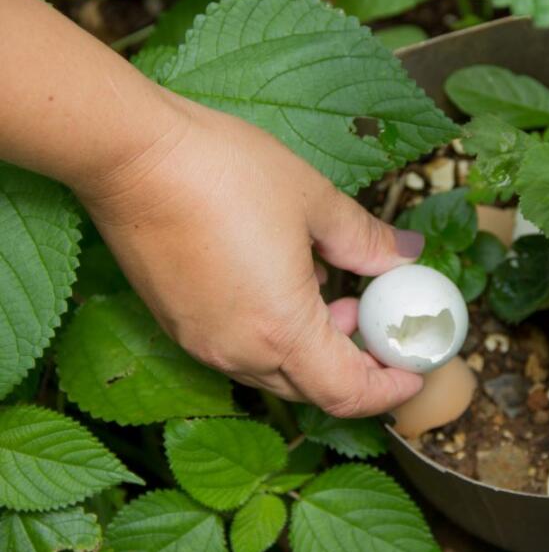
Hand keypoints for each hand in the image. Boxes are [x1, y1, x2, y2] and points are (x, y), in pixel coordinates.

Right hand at [74, 93, 424, 416]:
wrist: (132, 156)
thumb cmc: (224, 174)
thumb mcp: (313, 201)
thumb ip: (367, 241)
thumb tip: (407, 256)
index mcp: (281, 330)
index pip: (348, 394)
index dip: (389, 392)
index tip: (413, 371)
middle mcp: (238, 352)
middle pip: (313, 389)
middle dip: (355, 366)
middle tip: (375, 322)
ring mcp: (202, 343)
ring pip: (276, 371)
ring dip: (314, 349)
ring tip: (330, 294)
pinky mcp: (179, 326)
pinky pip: (241, 352)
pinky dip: (276, 337)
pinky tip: (282, 285)